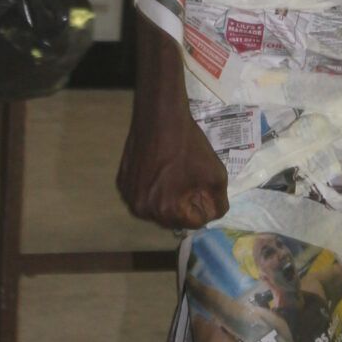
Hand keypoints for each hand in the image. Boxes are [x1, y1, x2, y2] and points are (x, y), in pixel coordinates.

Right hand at [116, 111, 228, 230]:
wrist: (160, 118)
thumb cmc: (189, 146)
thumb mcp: (217, 176)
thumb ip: (219, 204)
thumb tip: (212, 215)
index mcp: (167, 211)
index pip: (195, 223)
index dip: (203, 204)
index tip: (201, 185)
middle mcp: (144, 211)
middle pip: (173, 218)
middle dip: (184, 204)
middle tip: (188, 179)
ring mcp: (129, 197)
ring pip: (156, 209)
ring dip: (166, 199)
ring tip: (172, 174)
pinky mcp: (122, 184)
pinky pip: (141, 195)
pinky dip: (150, 189)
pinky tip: (156, 170)